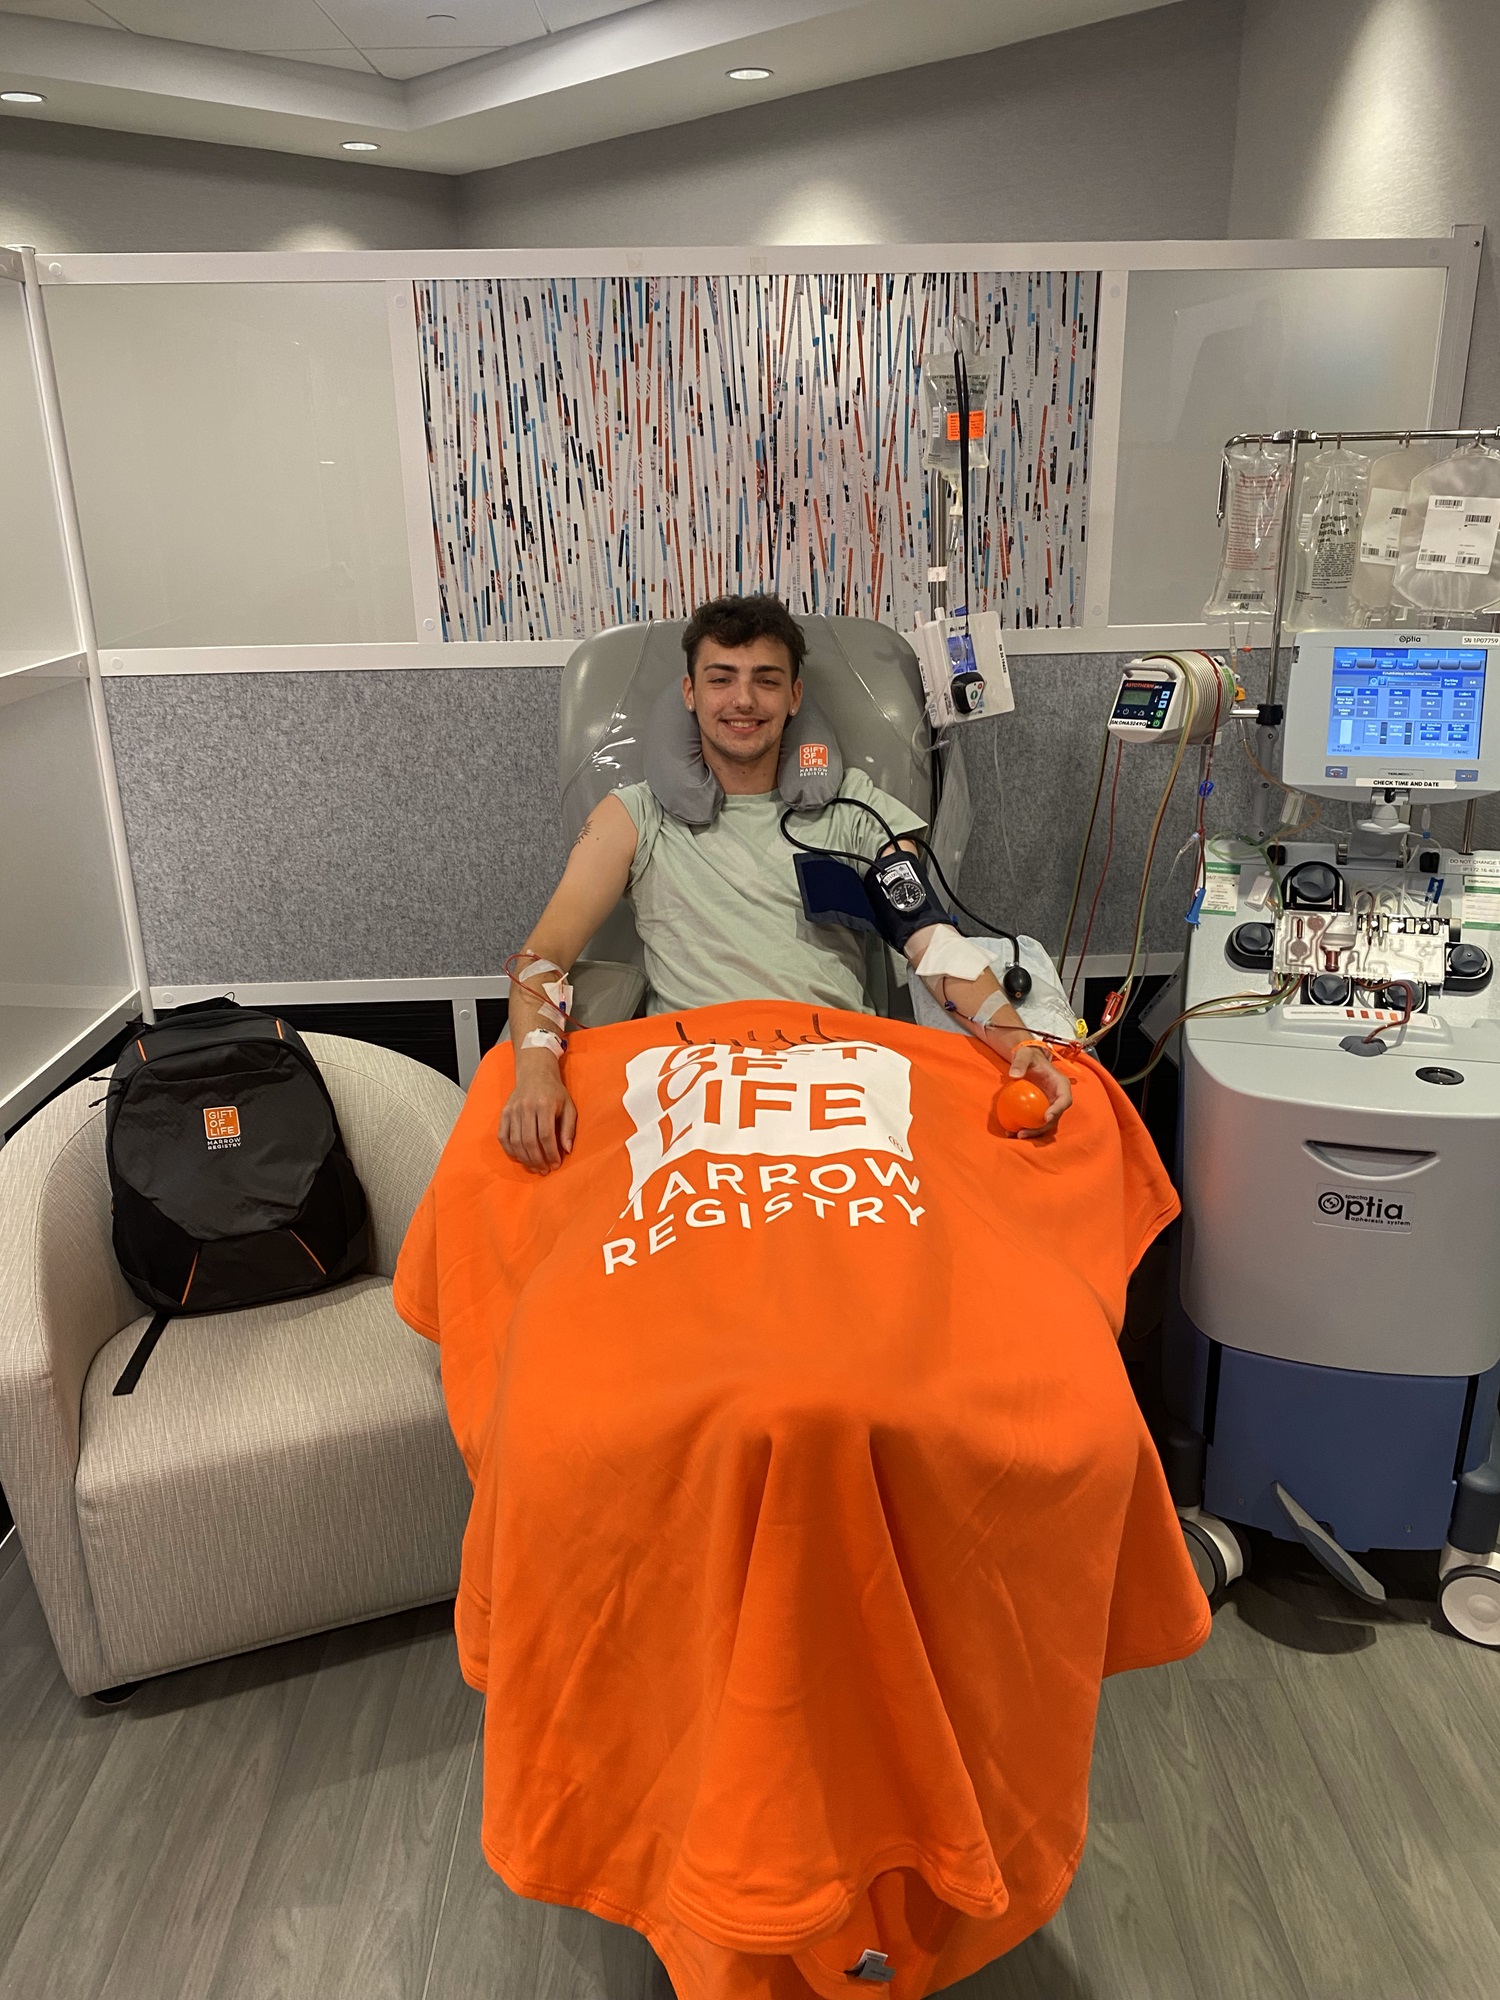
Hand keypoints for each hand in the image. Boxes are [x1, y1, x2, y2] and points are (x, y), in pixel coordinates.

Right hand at [499, 1050, 576, 1172]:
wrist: (534, 1072)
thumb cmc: (554, 1092)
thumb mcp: (569, 1106)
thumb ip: (569, 1128)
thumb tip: (567, 1150)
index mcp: (545, 1105)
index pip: (546, 1135)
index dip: (551, 1153)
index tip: (556, 1164)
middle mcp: (526, 1107)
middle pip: (529, 1141)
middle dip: (537, 1160)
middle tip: (544, 1171)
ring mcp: (513, 1110)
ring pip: (515, 1141)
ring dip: (525, 1159)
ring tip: (534, 1168)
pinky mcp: (504, 1113)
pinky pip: (503, 1137)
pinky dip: (510, 1150)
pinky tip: (520, 1158)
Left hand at [1004, 1040, 1071, 1137]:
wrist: (1026, 1061)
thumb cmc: (1028, 1056)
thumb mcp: (1024, 1054)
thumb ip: (1020, 1062)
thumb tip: (1014, 1075)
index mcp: (1061, 1085)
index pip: (1064, 1100)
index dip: (1058, 1110)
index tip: (1046, 1117)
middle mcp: (1058, 1098)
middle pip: (1055, 1117)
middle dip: (1041, 1128)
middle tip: (1024, 1132)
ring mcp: (1049, 1105)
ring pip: (1045, 1123)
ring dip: (1033, 1132)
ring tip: (1017, 1135)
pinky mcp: (1039, 1110)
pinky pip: (1034, 1121)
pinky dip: (1026, 1128)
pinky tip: (1011, 1132)